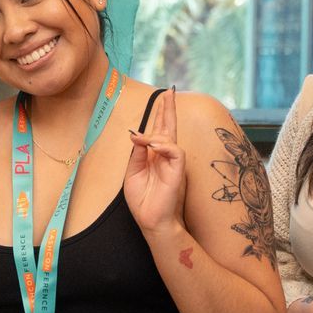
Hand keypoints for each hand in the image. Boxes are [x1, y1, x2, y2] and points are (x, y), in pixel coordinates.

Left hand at [124, 86, 184, 236]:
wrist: (151, 220)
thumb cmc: (143, 200)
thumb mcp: (133, 173)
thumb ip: (137, 153)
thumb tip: (137, 134)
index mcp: (155, 156)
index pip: (159, 131)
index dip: (160, 115)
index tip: (163, 97)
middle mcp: (166, 156)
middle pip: (169, 128)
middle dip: (168, 109)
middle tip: (170, 92)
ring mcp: (173, 162)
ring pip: (169, 137)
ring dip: (155, 133)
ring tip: (141, 137)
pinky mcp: (178, 170)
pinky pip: (175, 151)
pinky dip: (164, 146)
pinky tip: (153, 146)